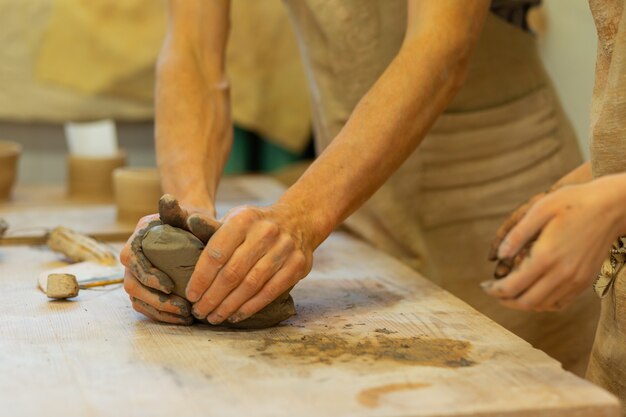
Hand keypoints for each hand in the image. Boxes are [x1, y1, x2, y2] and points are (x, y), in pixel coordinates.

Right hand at [121, 194, 219, 324]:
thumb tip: (168, 199)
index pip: (133, 261)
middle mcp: (131, 260)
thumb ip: (175, 209)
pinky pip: (146, 307)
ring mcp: (135, 276)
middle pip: (133, 286)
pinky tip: (182, 319)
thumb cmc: (186, 221)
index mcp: (136, 241)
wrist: (188, 229)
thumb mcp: (182, 213)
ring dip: (161, 312)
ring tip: (185, 317)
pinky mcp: (144, 289)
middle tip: (182, 308)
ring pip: (138, 300)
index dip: (148, 275)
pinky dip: (162, 316)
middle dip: (156, 300)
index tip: (169, 286)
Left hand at [186, 203, 313, 324]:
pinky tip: (236, 315)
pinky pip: (270, 292)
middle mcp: (265, 232)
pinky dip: (250, 307)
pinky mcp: (297, 265)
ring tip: (214, 317)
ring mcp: (284, 249)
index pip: (216, 253)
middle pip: (232, 273)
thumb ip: (212, 228)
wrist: (298, 221)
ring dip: (229, 305)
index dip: (201, 278)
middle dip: (212, 297)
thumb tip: (189, 223)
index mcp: (244, 219)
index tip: (191, 295)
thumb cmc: (255, 225)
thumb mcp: (234, 218)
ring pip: (250, 285)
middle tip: (200, 311)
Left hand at [482, 177, 624, 311]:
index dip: (493, 290)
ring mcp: (576, 280)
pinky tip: (532, 290)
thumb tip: (499, 255)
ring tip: (509, 291)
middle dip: (504, 300)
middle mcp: (562, 273)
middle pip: (525, 302)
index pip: (512, 286)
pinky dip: (541, 302)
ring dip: (522, 302)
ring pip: (542, 305)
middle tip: (493, 291)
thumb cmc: (574, 202)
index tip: (483, 285)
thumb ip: (517, 234)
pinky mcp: (585, 281)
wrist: (613, 207)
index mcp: (546, 255)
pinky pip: (559, 303)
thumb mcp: (540, 208)